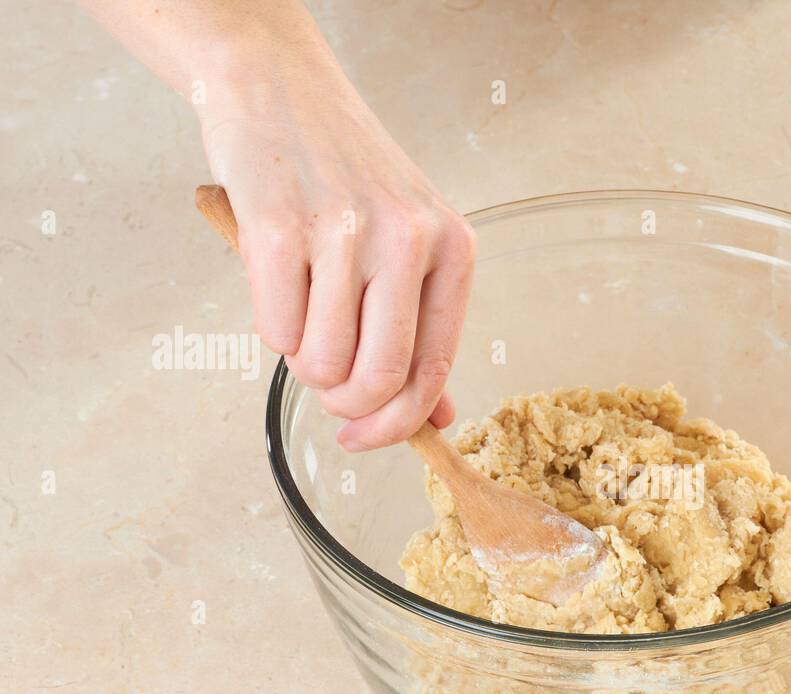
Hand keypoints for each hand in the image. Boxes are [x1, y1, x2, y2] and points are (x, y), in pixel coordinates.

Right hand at [199, 66, 473, 450]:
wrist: (277, 88)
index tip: (365, 439)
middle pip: (379, 379)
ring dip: (303, 363)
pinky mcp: (278, 224)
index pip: (435, 370)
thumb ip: (424, 331)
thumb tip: (435, 418)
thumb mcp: (411, 244)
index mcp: (452, 249)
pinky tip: (276, 288)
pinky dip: (269, 331)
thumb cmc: (346, 177)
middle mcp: (408, 239)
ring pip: (322, 363)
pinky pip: (274, 332)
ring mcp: (345, 230)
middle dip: (346, 404)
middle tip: (327, 388)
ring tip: (301, 315)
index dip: (398, 424)